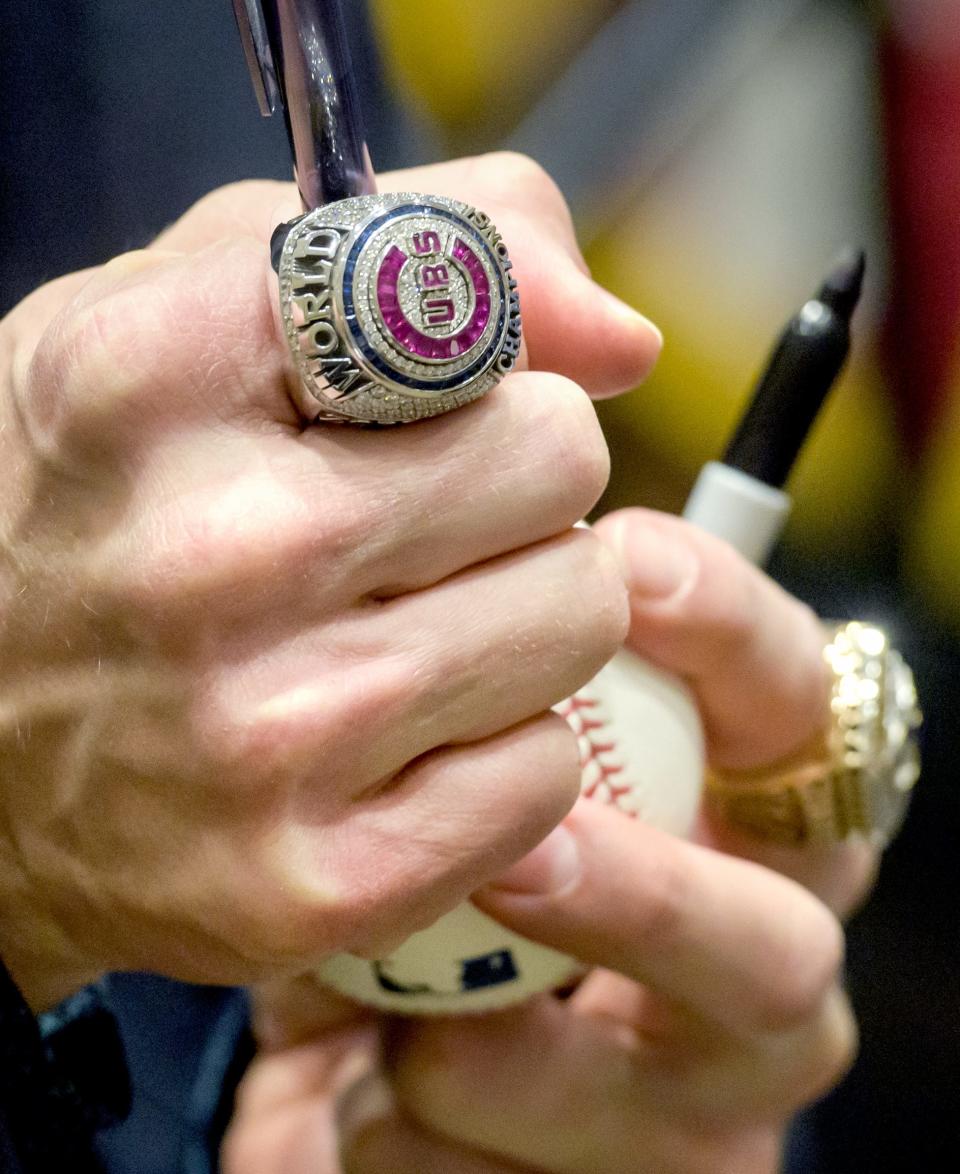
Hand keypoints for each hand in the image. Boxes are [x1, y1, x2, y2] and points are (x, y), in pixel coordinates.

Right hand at [0, 153, 660, 1008]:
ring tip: (413, 627)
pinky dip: (503, 747)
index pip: (460, 295)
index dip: (476, 339)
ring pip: (579, 613)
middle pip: (559, 458)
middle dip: (519, 478)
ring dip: (523, 610)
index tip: (435, 384)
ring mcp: (262, 738)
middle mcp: (208, 557)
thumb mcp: (179, 326)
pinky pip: (546, 773)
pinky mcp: (311, 885)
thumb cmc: (100, 518)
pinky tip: (408, 740)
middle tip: (427, 519)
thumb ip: (410, 251)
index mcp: (148, 379)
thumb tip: (622, 338)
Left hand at [223, 516, 863, 1173]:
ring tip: (400, 1018)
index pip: (789, 700)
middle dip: (658, 888)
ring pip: (691, 1078)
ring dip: (531, 1044)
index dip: (724, 623)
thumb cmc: (426, 844)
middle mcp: (748, 935)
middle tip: (527, 850)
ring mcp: (698, 1082)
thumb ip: (467, 618)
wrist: (376, 1054)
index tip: (616, 558)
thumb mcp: (437, 729)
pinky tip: (360, 1092)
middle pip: (792, 920)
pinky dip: (435, 1129)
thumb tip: (465, 446)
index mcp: (729, 804)